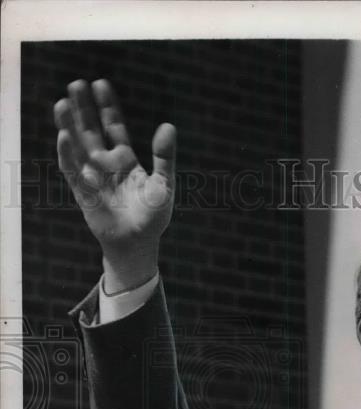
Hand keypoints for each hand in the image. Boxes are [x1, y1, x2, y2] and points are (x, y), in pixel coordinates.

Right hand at [54, 79, 175, 291]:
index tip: (100, 84)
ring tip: (63, 102)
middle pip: (91, 130)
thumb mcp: (163, 183)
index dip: (107, 106)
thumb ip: (164, 156)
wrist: (138, 244)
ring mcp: (92, 176)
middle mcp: (105, 164)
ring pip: (78, 146)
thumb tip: (168, 126)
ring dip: (70, 125)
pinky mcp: (83, 192)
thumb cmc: (153, 217)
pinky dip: (68, 154)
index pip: (114, 126)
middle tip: (76, 84)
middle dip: (84, 108)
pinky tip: (64, 135)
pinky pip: (72, 170)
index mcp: (125, 159)